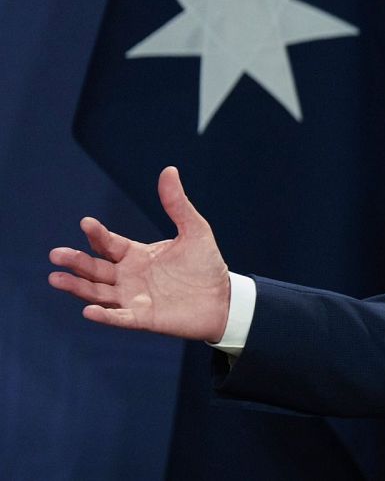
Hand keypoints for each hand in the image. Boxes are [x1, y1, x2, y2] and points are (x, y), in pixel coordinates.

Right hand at [48, 166, 230, 342]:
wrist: (224, 298)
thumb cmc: (206, 264)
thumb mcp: (194, 230)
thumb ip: (177, 204)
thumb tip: (169, 170)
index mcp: (136, 255)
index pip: (108, 244)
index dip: (97, 234)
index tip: (86, 223)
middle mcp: (128, 277)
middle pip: (95, 269)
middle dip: (76, 261)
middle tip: (56, 254)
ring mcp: (133, 298)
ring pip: (97, 293)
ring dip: (78, 287)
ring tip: (56, 279)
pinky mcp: (143, 319)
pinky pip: (119, 317)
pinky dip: (104, 315)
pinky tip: (89, 310)